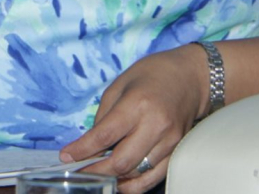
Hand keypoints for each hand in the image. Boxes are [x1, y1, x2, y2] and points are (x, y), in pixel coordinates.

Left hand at [59, 45, 206, 193]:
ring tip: (97, 175)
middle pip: (122, 162)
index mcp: (137, 104)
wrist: (191, 76)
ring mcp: (170, 142)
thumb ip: (104, 115)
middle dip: (96, 171)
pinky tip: (120, 182)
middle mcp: (156, 125)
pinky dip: (134, 184)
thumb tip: (91, 144)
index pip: (105, 135)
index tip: (66, 156)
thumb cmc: (152, 75)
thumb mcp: (119, 84)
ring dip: (114, 179)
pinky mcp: (177, 151)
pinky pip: (154, 178)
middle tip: (79, 172)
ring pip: (137, 174)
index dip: (82, 150)